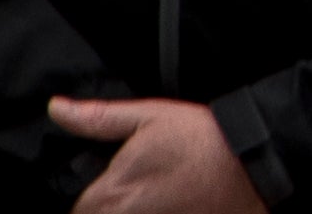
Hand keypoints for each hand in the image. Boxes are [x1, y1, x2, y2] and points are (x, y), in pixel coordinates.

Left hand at [45, 104, 261, 213]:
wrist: (256, 160)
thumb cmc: (202, 138)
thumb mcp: (150, 117)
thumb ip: (98, 118)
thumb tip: (56, 108)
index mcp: (108, 194)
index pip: (75, 210)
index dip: (91, 199)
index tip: (111, 188)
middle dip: (110, 207)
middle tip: (140, 189)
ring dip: (129, 210)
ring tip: (156, 197)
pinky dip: (155, 213)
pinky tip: (169, 205)